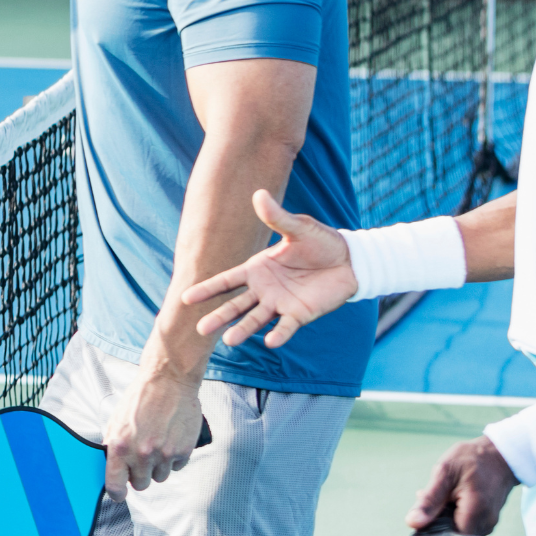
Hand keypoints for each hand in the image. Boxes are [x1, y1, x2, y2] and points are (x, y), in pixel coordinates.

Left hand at [102, 371, 206, 499]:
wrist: (169, 381)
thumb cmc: (141, 398)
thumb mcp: (117, 420)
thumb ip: (113, 446)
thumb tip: (110, 468)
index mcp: (120, 446)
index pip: (115, 485)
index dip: (117, 493)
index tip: (120, 494)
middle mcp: (141, 453)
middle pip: (141, 485)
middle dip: (140, 474)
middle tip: (142, 456)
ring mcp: (164, 454)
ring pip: (159, 477)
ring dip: (158, 465)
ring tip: (157, 442)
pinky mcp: (182, 451)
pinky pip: (176, 467)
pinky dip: (173, 457)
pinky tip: (170, 438)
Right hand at [180, 189, 356, 347]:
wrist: (349, 260)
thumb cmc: (320, 241)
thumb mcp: (298, 227)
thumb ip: (277, 217)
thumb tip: (259, 194)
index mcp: (257, 268)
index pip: (227, 281)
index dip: (207, 289)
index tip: (185, 298)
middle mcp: (264, 289)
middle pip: (236, 305)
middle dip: (219, 316)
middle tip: (200, 329)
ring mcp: (280, 303)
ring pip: (256, 319)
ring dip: (242, 329)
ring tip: (229, 340)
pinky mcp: (300, 314)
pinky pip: (286, 326)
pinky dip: (278, 334)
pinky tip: (269, 341)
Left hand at [408, 436, 516, 535]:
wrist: (497, 455)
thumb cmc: (471, 459)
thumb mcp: (444, 473)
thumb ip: (429, 500)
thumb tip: (413, 522)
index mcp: (475, 511)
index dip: (435, 526)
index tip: (431, 508)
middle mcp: (486, 522)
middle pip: (456, 535)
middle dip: (441, 519)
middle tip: (440, 496)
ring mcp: (490, 523)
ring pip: (462, 530)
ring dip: (449, 516)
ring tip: (449, 494)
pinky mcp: (489, 521)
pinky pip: (469, 525)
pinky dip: (458, 514)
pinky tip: (456, 498)